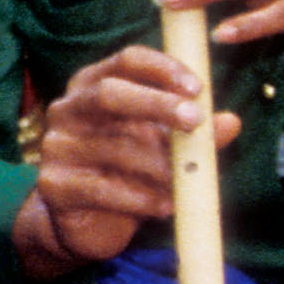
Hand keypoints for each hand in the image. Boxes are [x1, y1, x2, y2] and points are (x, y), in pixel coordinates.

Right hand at [15, 43, 244, 275]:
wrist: (89, 222)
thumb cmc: (130, 170)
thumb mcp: (165, 145)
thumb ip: (196, 133)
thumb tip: (230, 121)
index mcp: (94, 86)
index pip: (126, 61)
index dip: (163, 69)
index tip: (198, 89)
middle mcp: (68, 110)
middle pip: (108, 93)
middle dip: (156, 104)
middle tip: (194, 121)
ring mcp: (56, 147)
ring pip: (116, 148)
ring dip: (161, 167)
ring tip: (187, 182)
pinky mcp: (53, 185)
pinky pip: (104, 189)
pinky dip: (143, 200)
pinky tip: (166, 207)